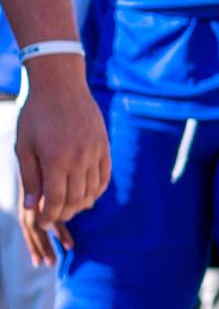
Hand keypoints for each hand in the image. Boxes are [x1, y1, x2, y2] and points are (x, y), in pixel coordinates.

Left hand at [15, 62, 108, 261]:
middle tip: (53, 218)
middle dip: (63, 213)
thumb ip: (29, 177)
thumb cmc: (35, 114)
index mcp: (55, 159)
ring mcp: (95, 152)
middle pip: (76, 199)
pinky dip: (97, 190)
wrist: (60, 85)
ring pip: (92, 190)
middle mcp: (79, 158)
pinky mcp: (104, 146)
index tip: (41, 223)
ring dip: (81, 204)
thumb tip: (31, 206)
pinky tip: (87, 195)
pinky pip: (104, 176)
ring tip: (69, 208)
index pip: (56, 200)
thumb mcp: (23, 146)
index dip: (49, 216)